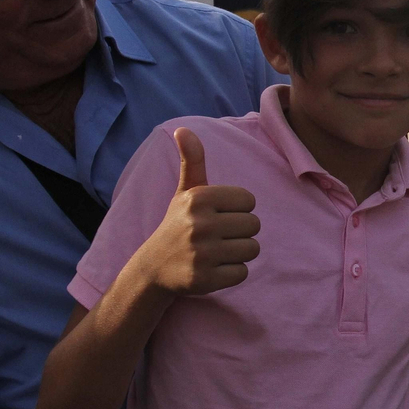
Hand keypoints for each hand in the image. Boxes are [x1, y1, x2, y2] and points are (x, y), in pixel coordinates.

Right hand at [140, 128, 259, 295]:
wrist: (154, 267)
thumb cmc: (178, 224)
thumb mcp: (185, 192)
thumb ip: (192, 161)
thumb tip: (184, 130)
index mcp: (199, 198)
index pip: (250, 201)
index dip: (239, 209)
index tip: (219, 216)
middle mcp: (200, 223)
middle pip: (254, 225)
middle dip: (240, 232)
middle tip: (218, 236)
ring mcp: (202, 253)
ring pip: (252, 249)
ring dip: (239, 252)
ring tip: (217, 251)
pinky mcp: (205, 279)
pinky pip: (243, 272)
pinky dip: (232, 272)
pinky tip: (214, 268)